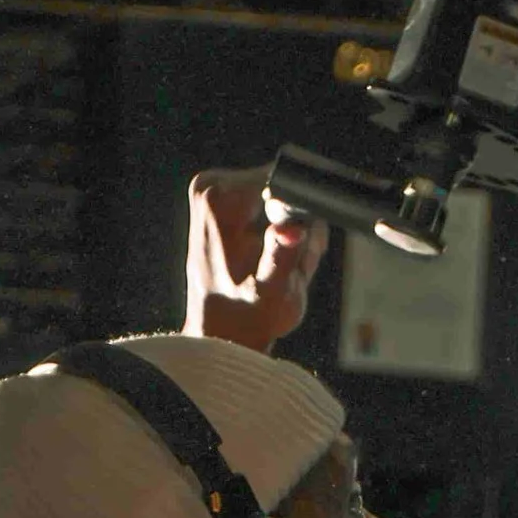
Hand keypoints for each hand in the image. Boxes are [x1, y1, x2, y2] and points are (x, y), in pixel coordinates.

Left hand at [185, 166, 328, 349]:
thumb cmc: (246, 318)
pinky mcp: (221, 199)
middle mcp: (212, 186)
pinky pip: (269, 204)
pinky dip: (278, 232)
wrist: (220, 333)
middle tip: (288, 269)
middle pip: (285, 189)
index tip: (297, 251)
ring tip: (277, 269)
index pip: (286, 184)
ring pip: (282, 198)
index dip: (304, 217)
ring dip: (292, 234)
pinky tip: (268, 259)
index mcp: (221, 200)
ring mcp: (214, 189)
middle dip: (298, 227)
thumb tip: (293, 228)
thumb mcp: (272, 293)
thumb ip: (283, 257)